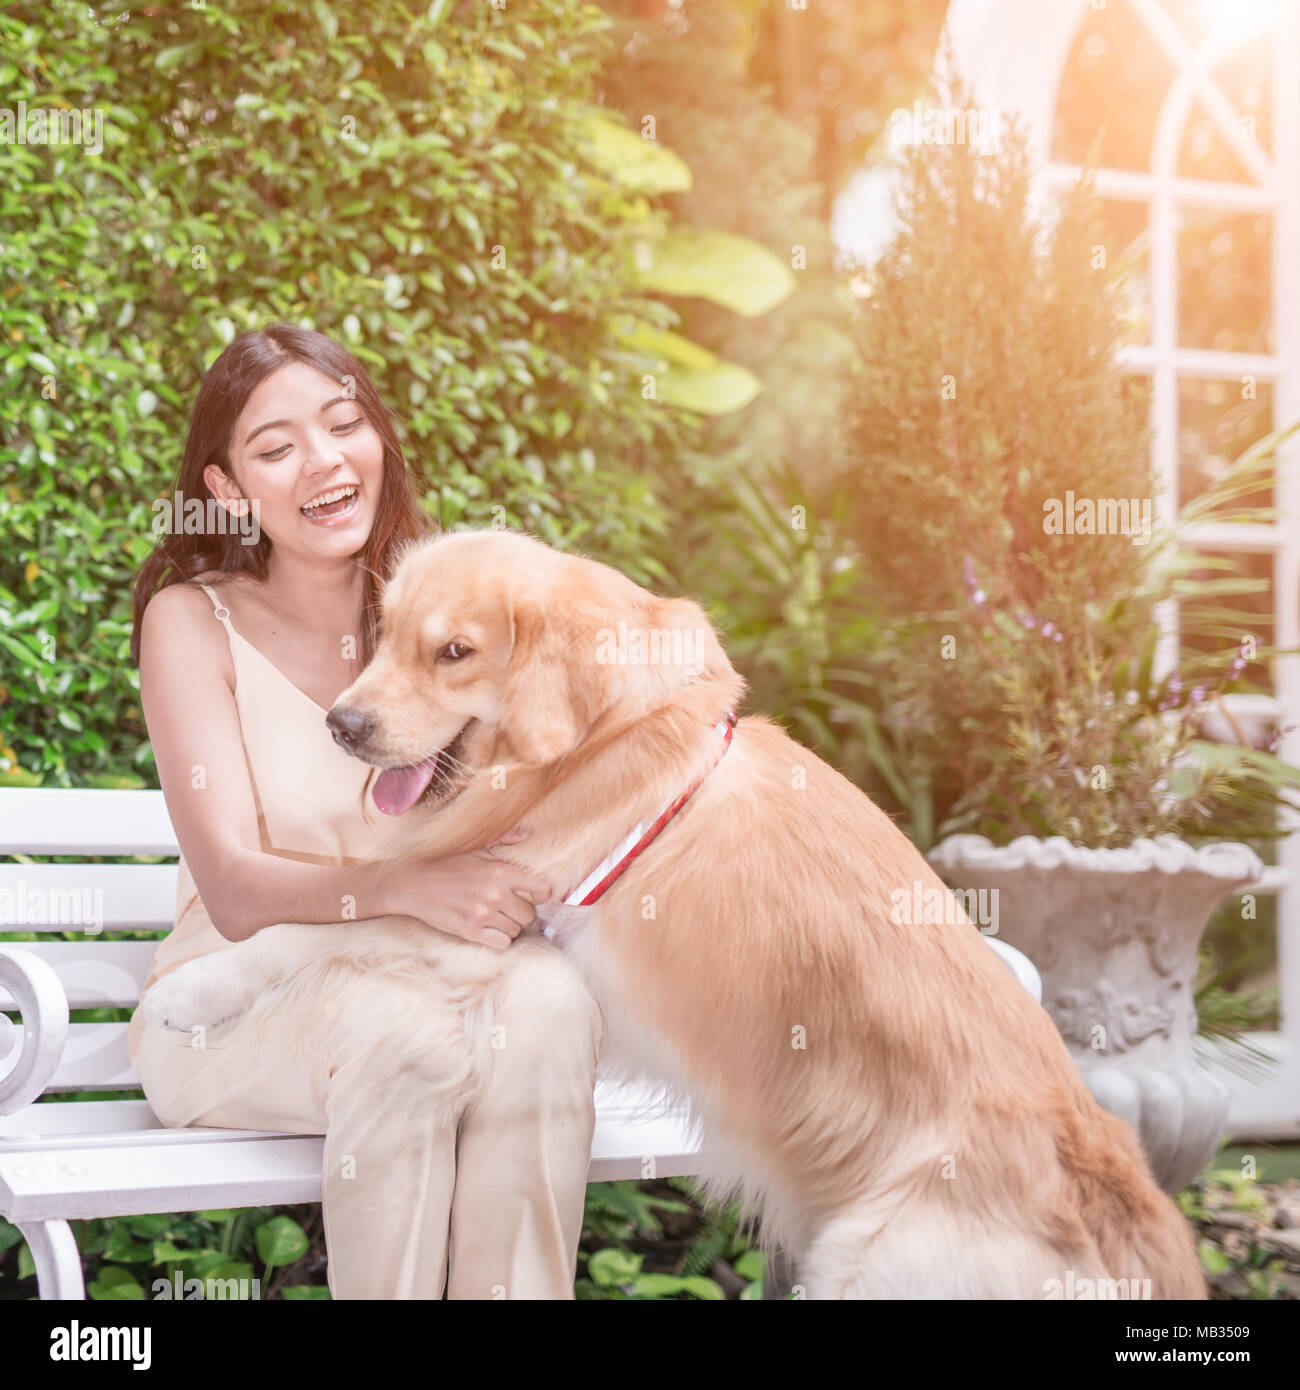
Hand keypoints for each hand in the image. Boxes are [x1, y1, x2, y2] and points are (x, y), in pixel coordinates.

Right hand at [392, 840, 551, 950]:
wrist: (413, 884)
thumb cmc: (447, 864)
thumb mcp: (476, 848)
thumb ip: (504, 841)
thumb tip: (525, 835)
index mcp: (500, 871)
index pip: (541, 889)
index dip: (541, 894)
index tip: (533, 895)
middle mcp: (494, 894)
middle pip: (529, 915)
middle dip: (522, 912)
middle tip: (508, 907)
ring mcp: (482, 915)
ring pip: (516, 930)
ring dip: (509, 926)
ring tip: (496, 917)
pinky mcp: (469, 932)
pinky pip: (502, 944)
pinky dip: (499, 939)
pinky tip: (489, 929)